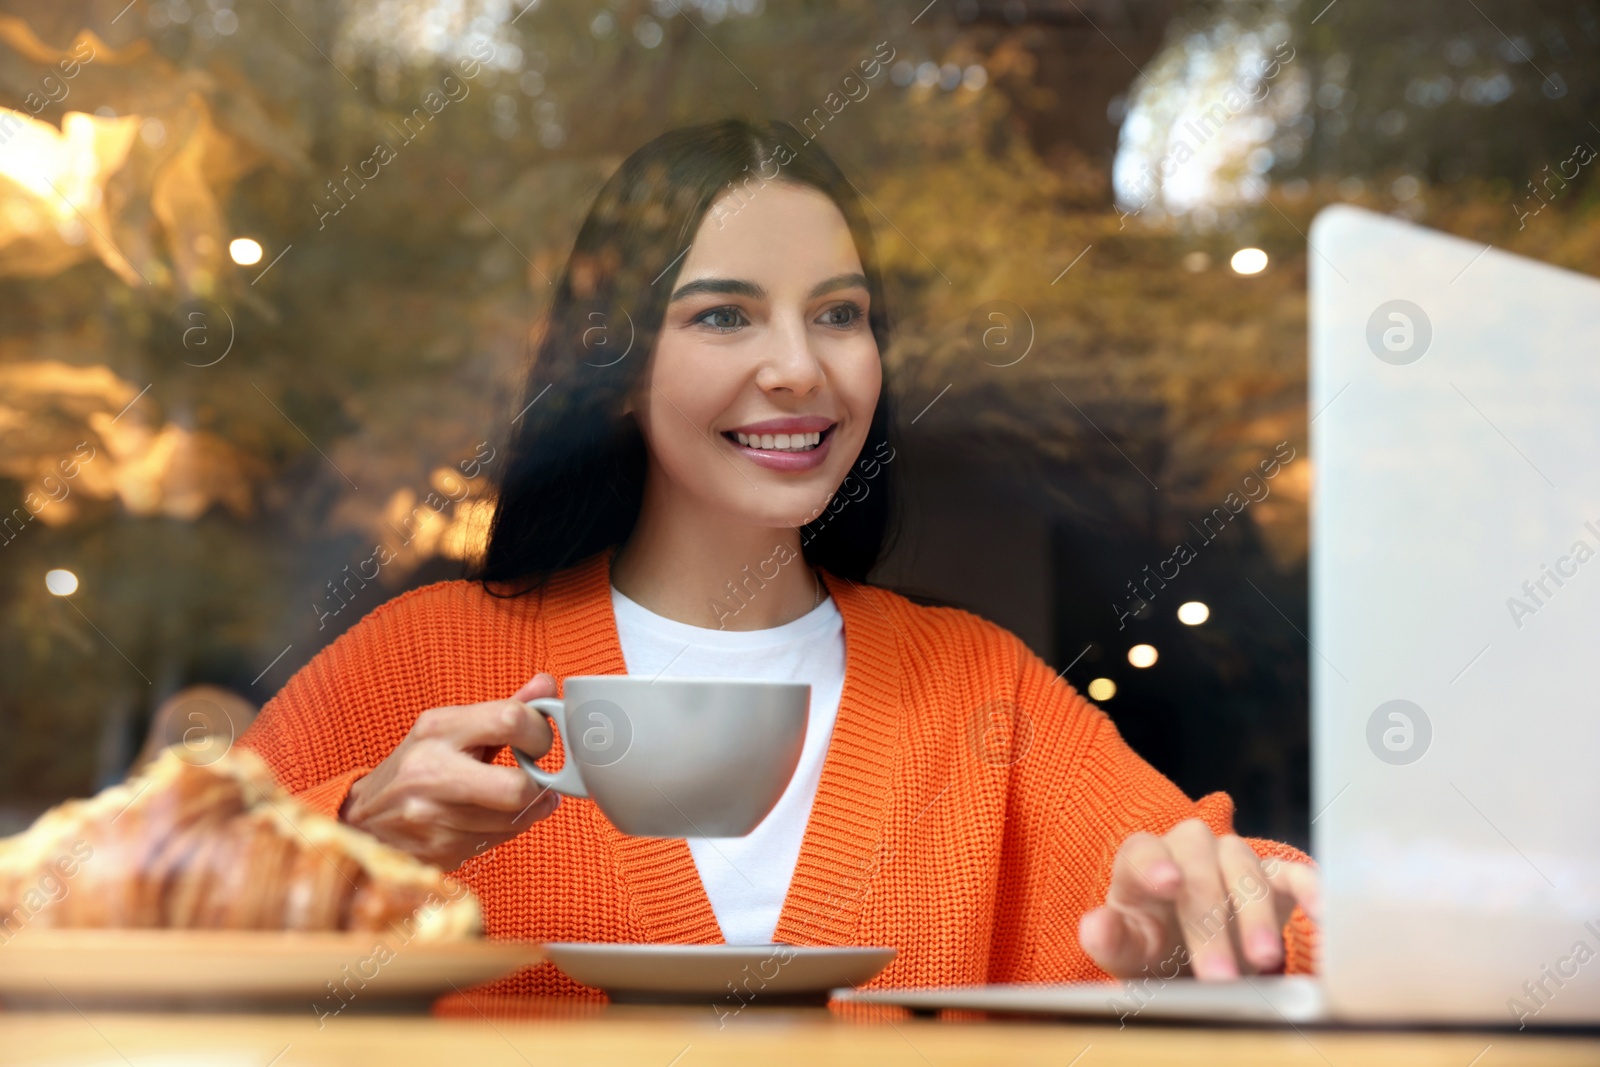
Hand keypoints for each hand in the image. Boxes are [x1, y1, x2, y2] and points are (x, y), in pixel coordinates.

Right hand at [340, 673, 561, 869]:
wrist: (364, 819)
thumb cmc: (417, 767)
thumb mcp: (452, 728)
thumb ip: (504, 709)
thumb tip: (547, 685)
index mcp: (437, 729)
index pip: (510, 720)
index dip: (540, 733)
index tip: (540, 741)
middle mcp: (431, 771)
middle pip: (517, 786)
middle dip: (539, 785)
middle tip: (537, 778)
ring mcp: (433, 815)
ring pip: (514, 818)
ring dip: (527, 809)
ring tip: (516, 797)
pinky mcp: (439, 849)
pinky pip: (499, 840)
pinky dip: (507, 828)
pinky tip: (492, 816)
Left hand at [1077, 818, 1320, 980]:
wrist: (1198, 959)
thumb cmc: (1155, 949)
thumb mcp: (1129, 952)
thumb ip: (1111, 941)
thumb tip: (1093, 928)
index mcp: (1142, 864)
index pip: (1142, 851)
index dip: (1155, 865)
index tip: (1168, 884)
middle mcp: (1188, 851)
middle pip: (1199, 868)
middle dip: (1211, 923)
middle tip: (1219, 976)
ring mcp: (1232, 859)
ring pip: (1245, 869)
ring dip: (1256, 916)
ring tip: (1262, 962)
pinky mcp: (1274, 876)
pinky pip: (1293, 874)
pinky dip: (1311, 891)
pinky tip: (1324, 915)